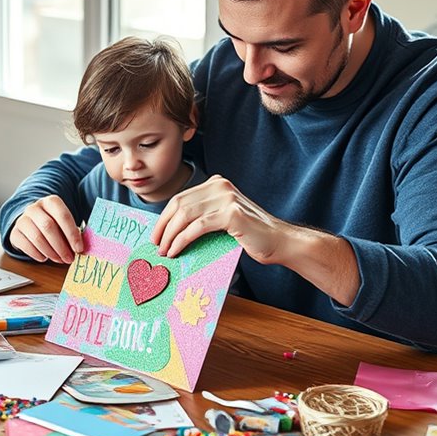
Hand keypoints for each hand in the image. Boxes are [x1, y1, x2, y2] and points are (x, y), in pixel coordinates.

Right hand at [8, 195, 83, 263]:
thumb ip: (71, 232)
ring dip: (51, 252)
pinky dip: (37, 254)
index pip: (63, 215)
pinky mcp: (14, 232)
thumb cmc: (53, 223)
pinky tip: (44, 258)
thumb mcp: (63, 223)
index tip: (79, 248)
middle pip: (48, 227)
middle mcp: (34, 208)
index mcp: (51, 202)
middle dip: (61, 246)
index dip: (72, 233)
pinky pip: (26, 245)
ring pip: (37, 237)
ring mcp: (22, 219)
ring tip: (59, 260)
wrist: (30, 221)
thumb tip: (79, 248)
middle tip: (69, 258)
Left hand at [151, 175, 284, 262]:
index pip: (180, 198)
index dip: (164, 217)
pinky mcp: (231, 214)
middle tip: (156, 244)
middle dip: (163, 226)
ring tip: (165, 251)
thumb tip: (171, 231)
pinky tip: (176, 251)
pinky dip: (182, 240)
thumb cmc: (251, 235)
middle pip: (179, 204)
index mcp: (217, 184)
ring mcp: (226, 198)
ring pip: (185, 215)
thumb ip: (202, 216)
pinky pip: (197, 227)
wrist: (280, 242)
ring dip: (170, 235)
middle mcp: (220, 186)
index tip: (156, 234)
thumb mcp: (223, 219)